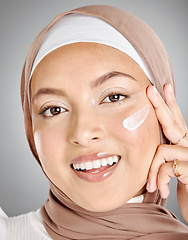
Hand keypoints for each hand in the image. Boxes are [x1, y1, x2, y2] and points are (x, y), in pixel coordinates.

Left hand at [146, 84, 187, 222]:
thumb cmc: (184, 189)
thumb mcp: (171, 170)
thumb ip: (164, 156)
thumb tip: (150, 146)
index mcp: (183, 146)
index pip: (176, 121)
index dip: (170, 104)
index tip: (164, 87)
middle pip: (172, 122)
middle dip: (159, 105)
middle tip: (150, 89)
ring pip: (162, 150)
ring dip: (153, 170)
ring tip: (153, 186)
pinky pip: (166, 167)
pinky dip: (159, 180)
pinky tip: (163, 191)